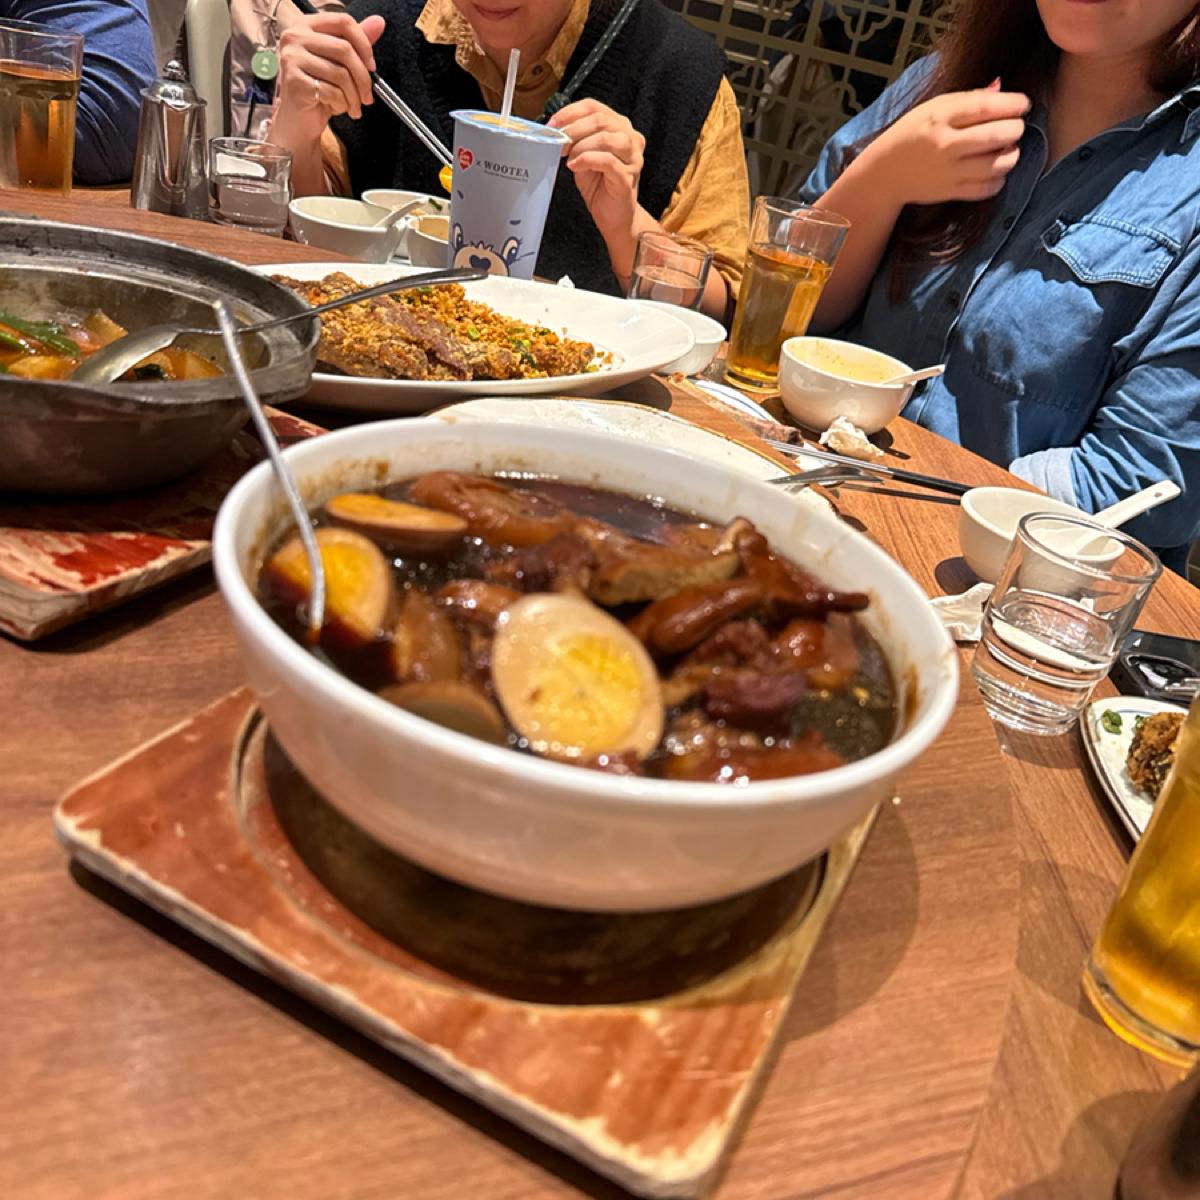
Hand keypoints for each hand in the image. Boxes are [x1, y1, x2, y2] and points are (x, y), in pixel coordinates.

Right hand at [274, 11, 385, 146]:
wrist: (299, 119)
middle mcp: (295, 37)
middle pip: (344, 49)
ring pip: (340, 74)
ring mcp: (292, 58)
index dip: (364, 44)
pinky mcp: (294, 81)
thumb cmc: (319, 88)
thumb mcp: (338, 64)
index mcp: (307, 25)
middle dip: (363, 79)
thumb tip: (379, 22)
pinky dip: (341, 105)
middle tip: (367, 97)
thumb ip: (356, 42)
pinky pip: (331, 92)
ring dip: (354, 97)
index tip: (371, 66)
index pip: (343, 22)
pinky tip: (338, 108)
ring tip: (353, 107)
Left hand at [548, 99, 644, 246]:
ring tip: (569, 158)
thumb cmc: (600, 186)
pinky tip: (575, 166)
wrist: (614, 217)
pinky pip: (607, 161)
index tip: (552, 125)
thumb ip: (575, 140)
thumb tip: (554, 130)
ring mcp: (633, 158)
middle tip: (558, 142)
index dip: (570, 112)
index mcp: (619, 127)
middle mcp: (630, 138)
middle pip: (601, 119)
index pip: (594, 107)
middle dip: (573, 129)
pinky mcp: (628, 177)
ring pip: (606, 137)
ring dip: (581, 145)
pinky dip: (587, 160)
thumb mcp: (583, 156)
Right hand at [859, 85, 1029, 204]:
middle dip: (1015, 129)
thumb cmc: (911, 134)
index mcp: (939, 117)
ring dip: (1012, 155)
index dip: (1013, 104)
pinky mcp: (949, 193)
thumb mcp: (933, 108)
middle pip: (997, 136)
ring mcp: (948, 172)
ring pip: (997, 165)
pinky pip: (987, 188)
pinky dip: (999, 179)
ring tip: (1009, 149)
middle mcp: (944, 145)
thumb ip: (968, 99)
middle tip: (1015, 127)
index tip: (1024, 104)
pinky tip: (995, 170)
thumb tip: (1001, 89)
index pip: (985, 107)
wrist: (884, 173)